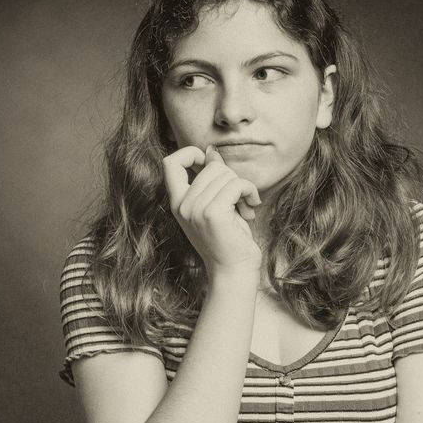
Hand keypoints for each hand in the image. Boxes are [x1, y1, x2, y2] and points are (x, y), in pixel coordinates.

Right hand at [162, 145, 262, 276]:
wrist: (233, 270)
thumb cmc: (227, 239)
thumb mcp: (214, 204)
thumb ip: (210, 179)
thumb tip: (211, 152)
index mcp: (177, 202)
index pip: (170, 162)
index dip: (190, 154)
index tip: (209, 164)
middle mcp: (182, 205)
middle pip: (210, 166)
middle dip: (231, 177)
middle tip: (239, 197)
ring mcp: (196, 209)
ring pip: (226, 174)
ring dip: (242, 187)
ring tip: (245, 206)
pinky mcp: (213, 214)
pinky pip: (236, 185)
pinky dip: (249, 191)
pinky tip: (252, 206)